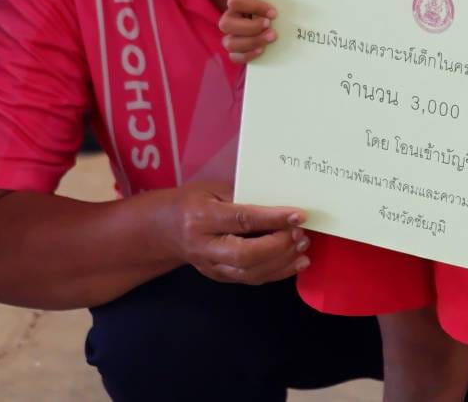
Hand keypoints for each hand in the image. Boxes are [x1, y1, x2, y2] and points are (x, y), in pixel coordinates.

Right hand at [172, 182, 310, 284]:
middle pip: (246, 255)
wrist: (164, 229)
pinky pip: (252, 279)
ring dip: (282, 262)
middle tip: (300, 234)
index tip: (298, 215)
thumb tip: (280, 200)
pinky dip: (277, 272)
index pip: (241, 220)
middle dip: (278, 246)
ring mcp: (211, 266)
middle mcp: (204, 247)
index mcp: (200, 217)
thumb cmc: (192, 201)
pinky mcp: (220, 277)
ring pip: (251, 272)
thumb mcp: (213, 188)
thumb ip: (243, 195)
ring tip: (303, 246)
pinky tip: (295, 262)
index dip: (272, 218)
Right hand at [220, 0, 277, 62]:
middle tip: (270, 26)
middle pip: (226, 25)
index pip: (235, 3)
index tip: (273, 12)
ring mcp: (235, 33)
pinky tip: (262, 50)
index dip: (254, 7)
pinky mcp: (242, 46)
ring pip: (229, 43)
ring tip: (271, 38)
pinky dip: (246, 56)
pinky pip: (234, 57)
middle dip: (250, 27)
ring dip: (250, 43)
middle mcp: (232, 16)